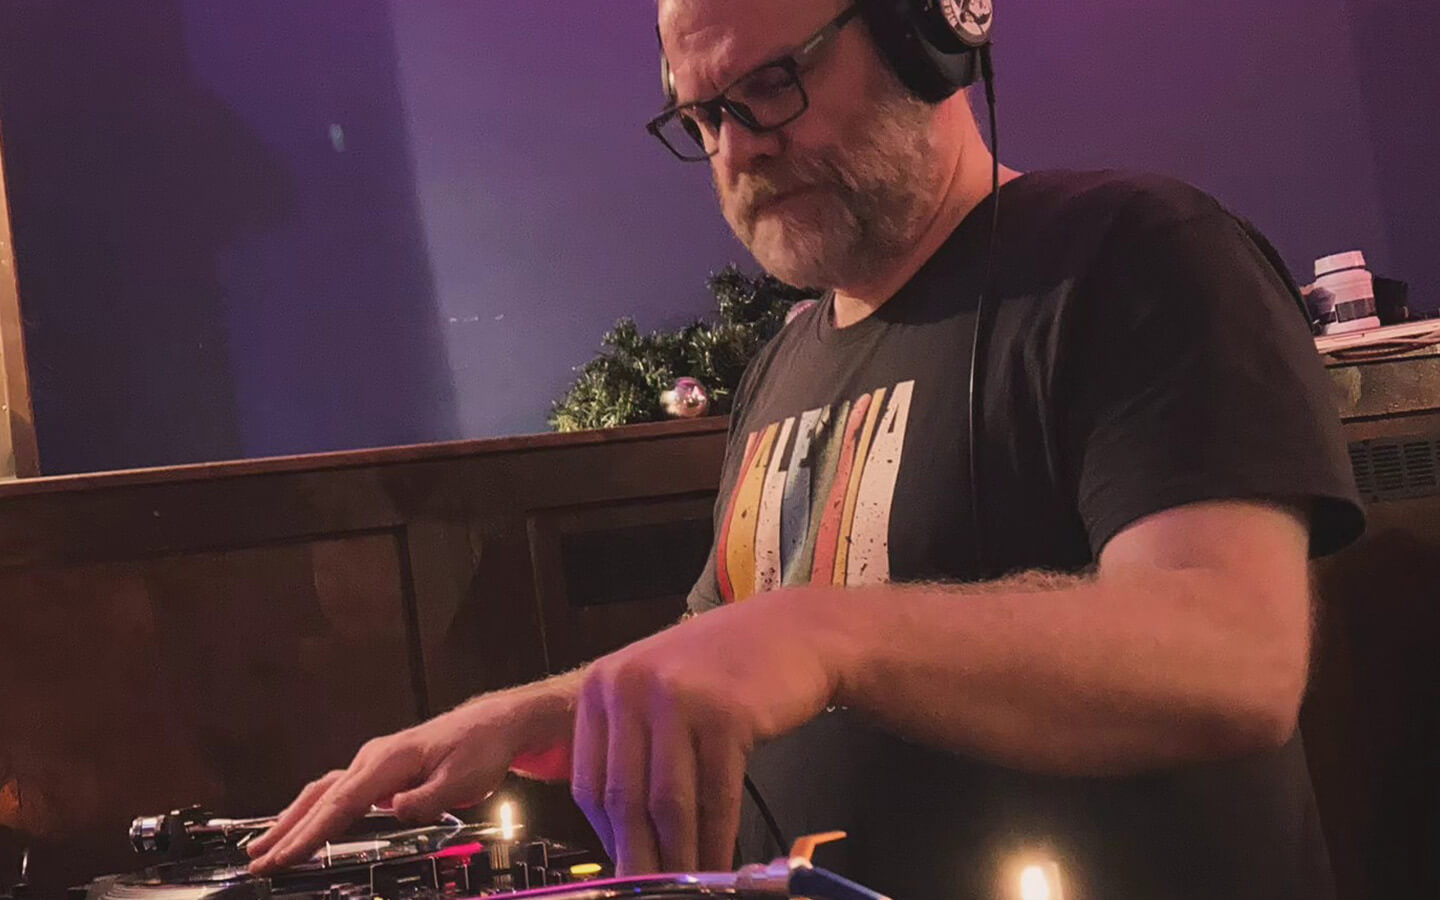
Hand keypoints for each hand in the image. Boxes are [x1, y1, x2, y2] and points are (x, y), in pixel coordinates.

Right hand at [246, 676, 577, 872]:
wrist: (491, 725)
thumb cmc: (479, 750)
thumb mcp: (462, 779)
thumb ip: (428, 798)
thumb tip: (395, 809)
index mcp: (389, 761)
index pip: (341, 803)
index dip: (309, 833)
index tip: (283, 857)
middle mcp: (373, 758)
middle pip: (321, 798)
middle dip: (286, 830)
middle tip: (256, 860)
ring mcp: (374, 762)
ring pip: (323, 792)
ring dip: (292, 818)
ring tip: (263, 845)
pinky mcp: (380, 770)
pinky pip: (337, 790)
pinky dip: (313, 808)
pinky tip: (300, 823)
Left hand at [571, 589, 836, 875]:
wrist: (794, 631)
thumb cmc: (724, 668)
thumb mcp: (656, 689)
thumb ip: (627, 743)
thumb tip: (615, 831)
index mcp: (602, 684)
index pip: (589, 782)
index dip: (607, 837)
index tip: (625, 867)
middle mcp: (630, 686)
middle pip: (624, 798)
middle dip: (639, 858)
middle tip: (650, 891)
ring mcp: (678, 697)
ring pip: (668, 804)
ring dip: (679, 857)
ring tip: (689, 885)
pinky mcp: (725, 713)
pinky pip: (716, 795)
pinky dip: (718, 838)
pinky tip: (721, 862)